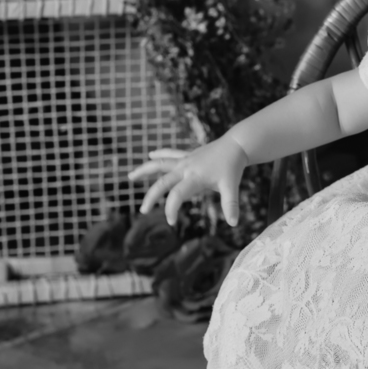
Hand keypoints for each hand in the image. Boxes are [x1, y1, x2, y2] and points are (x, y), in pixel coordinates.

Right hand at [127, 136, 249, 226]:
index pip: (177, 194)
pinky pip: (171, 153)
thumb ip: (231, 205)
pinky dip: (160, 154)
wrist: (237, 144)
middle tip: (143, 211)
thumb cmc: (233, 167)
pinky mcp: (188, 155)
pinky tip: (150, 154)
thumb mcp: (232, 187)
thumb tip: (234, 223)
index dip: (171, 209)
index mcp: (195, 177)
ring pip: (160, 164)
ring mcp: (185, 160)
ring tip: (130, 177)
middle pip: (163, 181)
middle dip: (151, 196)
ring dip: (144, 170)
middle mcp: (186, 168)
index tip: (171, 222)